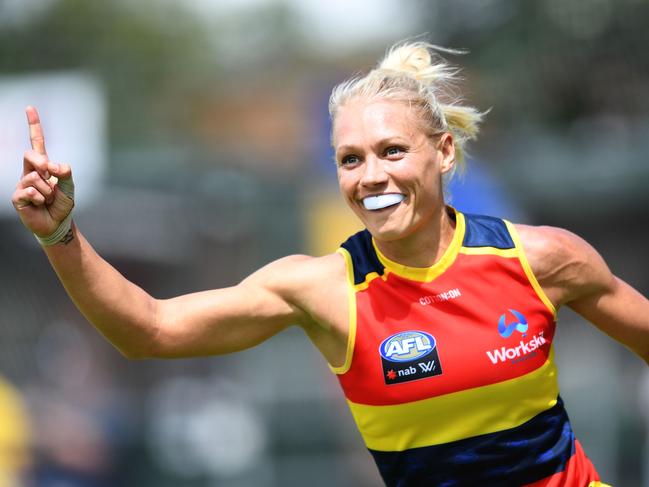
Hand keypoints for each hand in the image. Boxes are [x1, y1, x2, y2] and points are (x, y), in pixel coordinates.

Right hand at [12, 106, 74, 238]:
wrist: (57, 224)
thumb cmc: (62, 204)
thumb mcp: (69, 187)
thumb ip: (66, 173)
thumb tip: (54, 165)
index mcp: (43, 166)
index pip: (37, 143)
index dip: (33, 125)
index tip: (30, 108)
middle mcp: (30, 172)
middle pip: (30, 155)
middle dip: (42, 163)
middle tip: (50, 176)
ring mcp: (22, 184)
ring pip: (34, 177)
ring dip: (47, 190)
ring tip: (48, 199)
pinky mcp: (17, 197)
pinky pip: (29, 191)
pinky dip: (40, 199)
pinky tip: (40, 204)